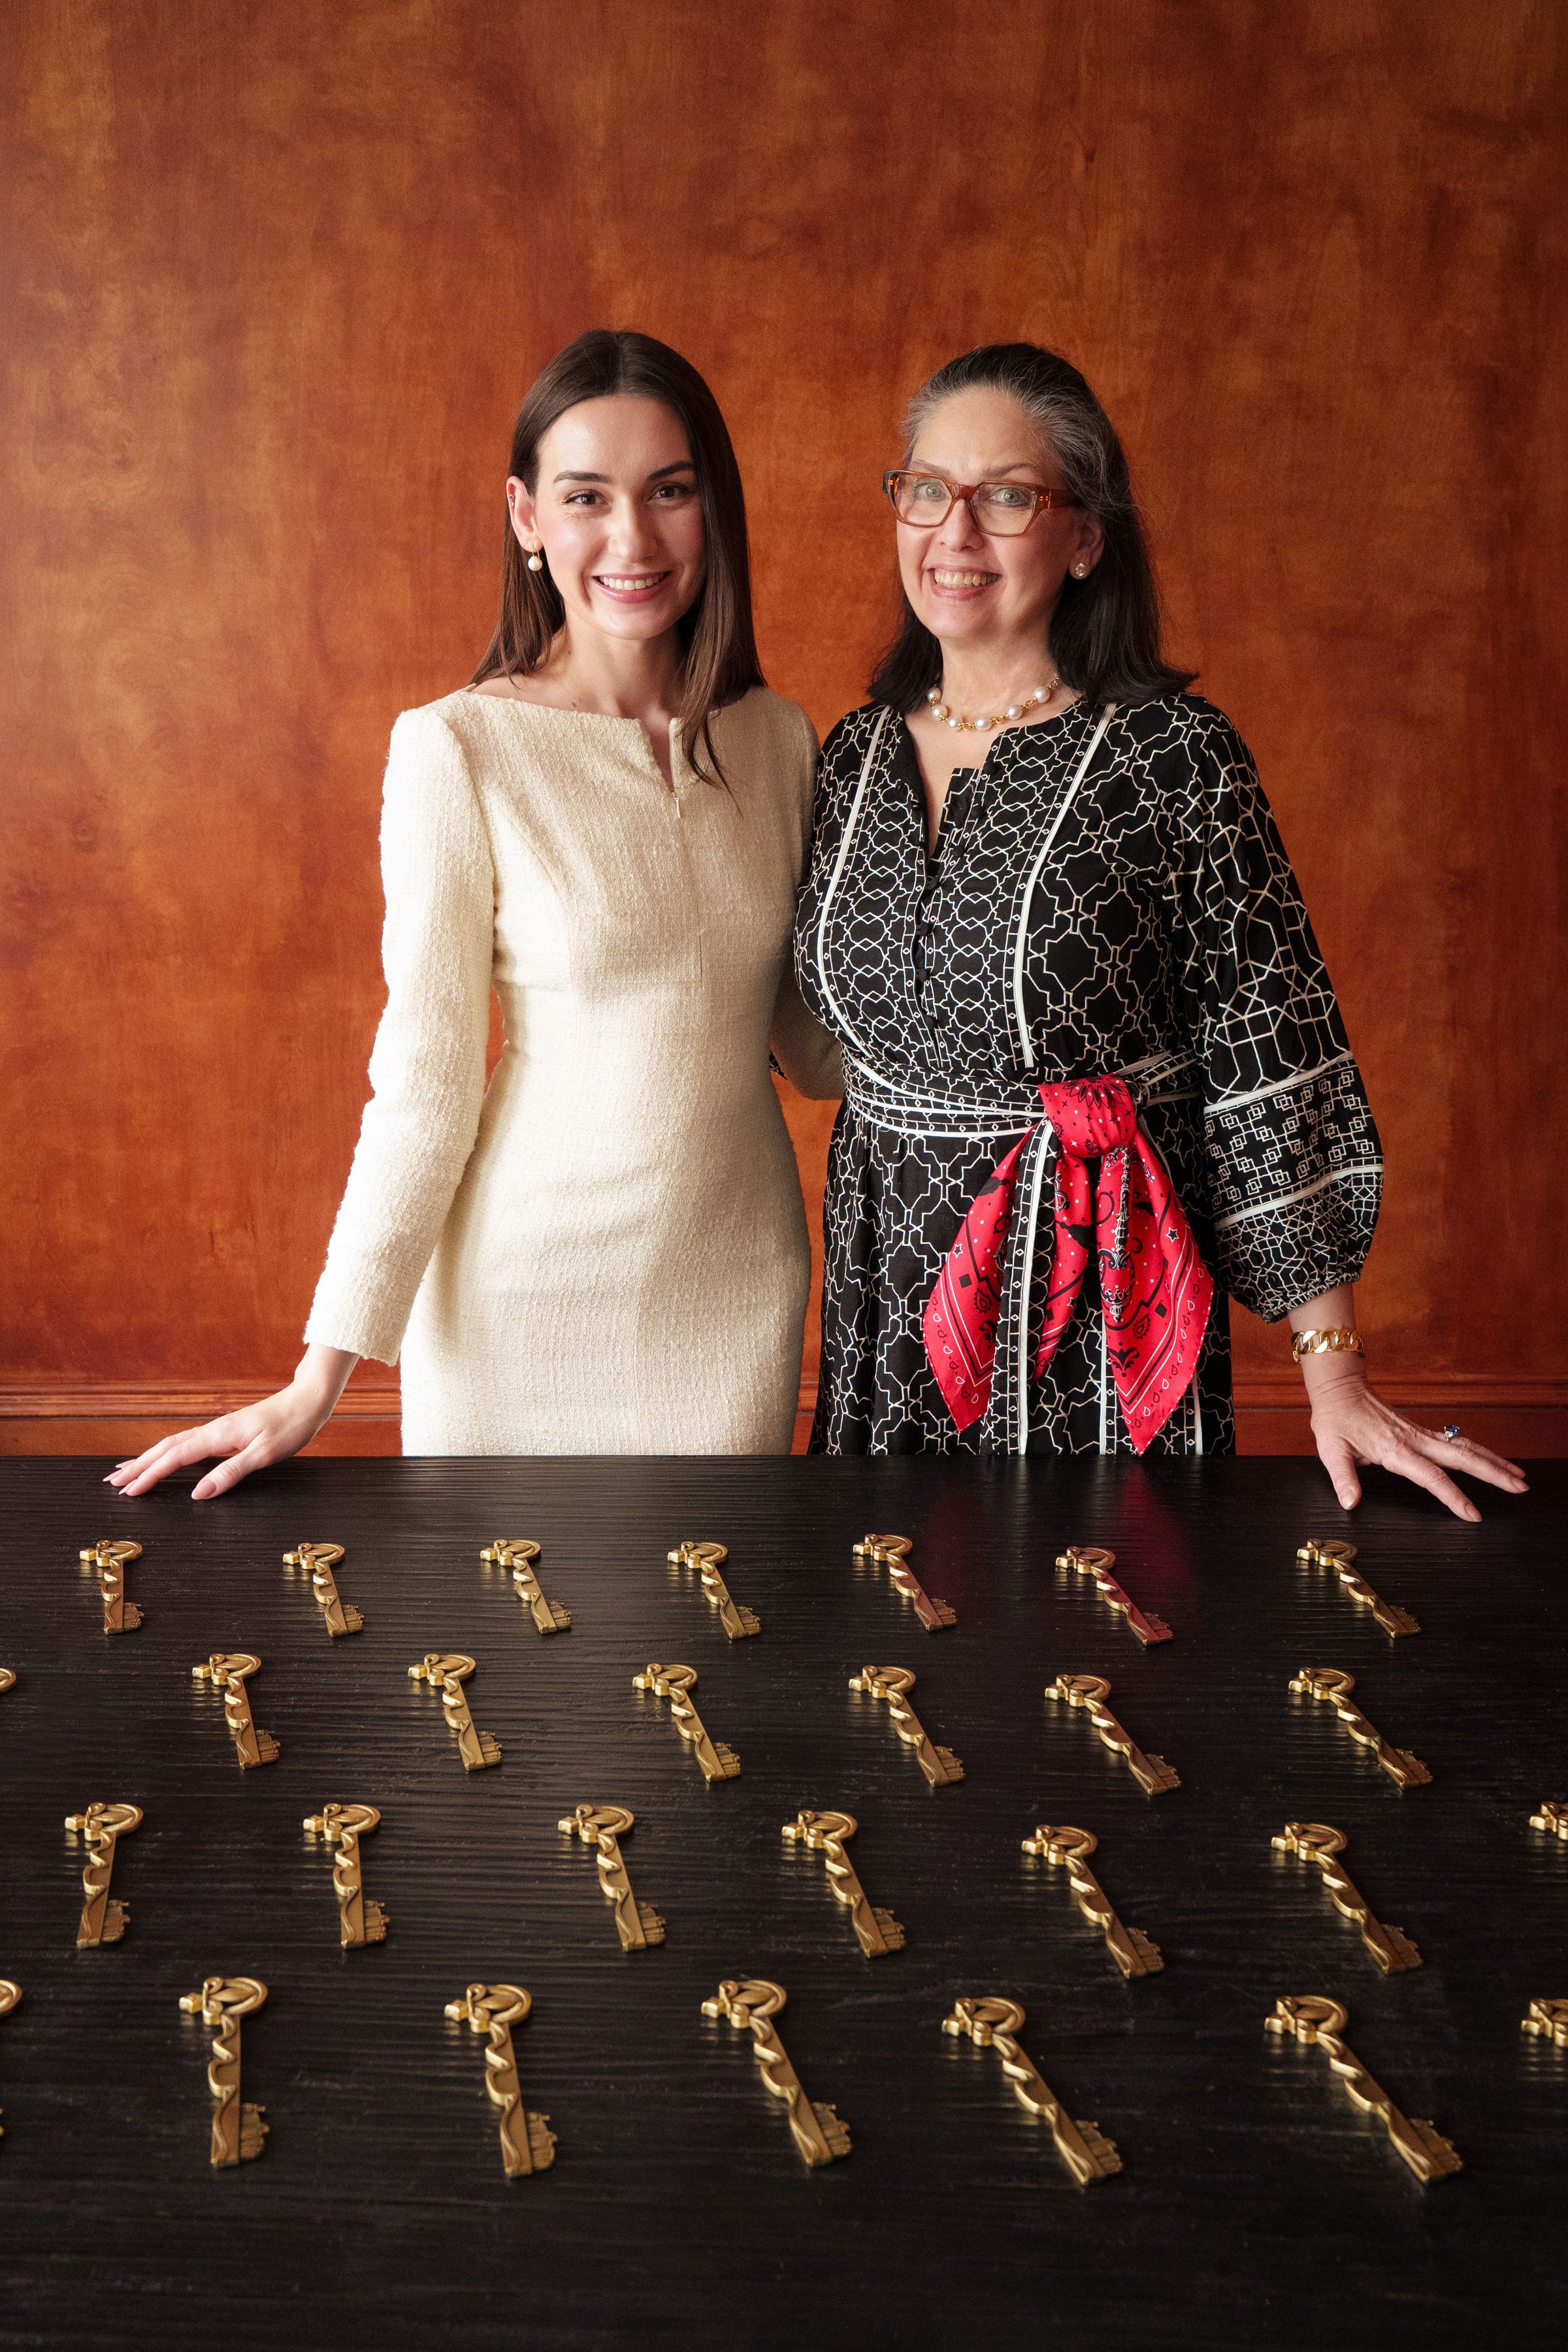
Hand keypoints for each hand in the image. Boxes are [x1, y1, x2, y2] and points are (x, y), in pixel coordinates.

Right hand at [105, 1347, 357, 1500]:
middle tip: (112, 1481)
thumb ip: (231, 1474)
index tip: (128, 1490)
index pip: (174, 1458)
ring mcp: (217, 1430)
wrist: (307, 1401)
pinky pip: (187, 1443)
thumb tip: (199, 1494)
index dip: (149, 1475)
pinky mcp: (225, 1432)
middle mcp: (212, 1430)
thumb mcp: (264, 1455)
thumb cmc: (290, 1427)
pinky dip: (168, 1452)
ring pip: (173, 1444)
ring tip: (126, 1470)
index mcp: (217, 1436)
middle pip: (165, 1448)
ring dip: (148, 1458)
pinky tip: (164, 1457)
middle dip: (137, 1465)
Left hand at [1304, 1360, 1526, 1522]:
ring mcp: (1420, 1434)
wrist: (1341, 1389)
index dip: (1454, 1496)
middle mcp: (1414, 1440)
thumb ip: (1343, 1478)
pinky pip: (1456, 1442)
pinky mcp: (1421, 1431)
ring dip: (1493, 1461)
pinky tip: (1491, 1459)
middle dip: (1494, 1473)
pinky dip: (1478, 1451)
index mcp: (1395, 1449)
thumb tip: (1350, 1502)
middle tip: (1519, 1487)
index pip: (1431, 1477)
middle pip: (1463, 1458)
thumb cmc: (1335, 1419)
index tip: (1472, 1513)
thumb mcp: (1331, 1450)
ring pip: (1465, 1448)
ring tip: (1517, 1475)